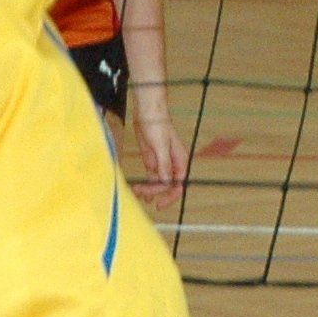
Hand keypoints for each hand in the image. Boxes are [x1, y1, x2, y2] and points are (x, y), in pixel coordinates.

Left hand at [127, 85, 188, 210]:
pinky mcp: (152, 160)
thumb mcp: (162, 146)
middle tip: (145, 197)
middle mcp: (173, 164)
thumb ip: (165, 166)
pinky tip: (139, 190)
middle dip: (157, 193)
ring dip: (149, 190)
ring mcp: (162, 163)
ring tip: (138, 194)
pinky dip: (146, 184)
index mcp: (180, 160)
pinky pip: (151, 177)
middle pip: (168, 185)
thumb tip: (167, 183)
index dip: (170, 196)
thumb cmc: (158, 125)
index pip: (178, 184)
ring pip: (158, 182)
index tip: (160, 204)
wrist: (147, 112)